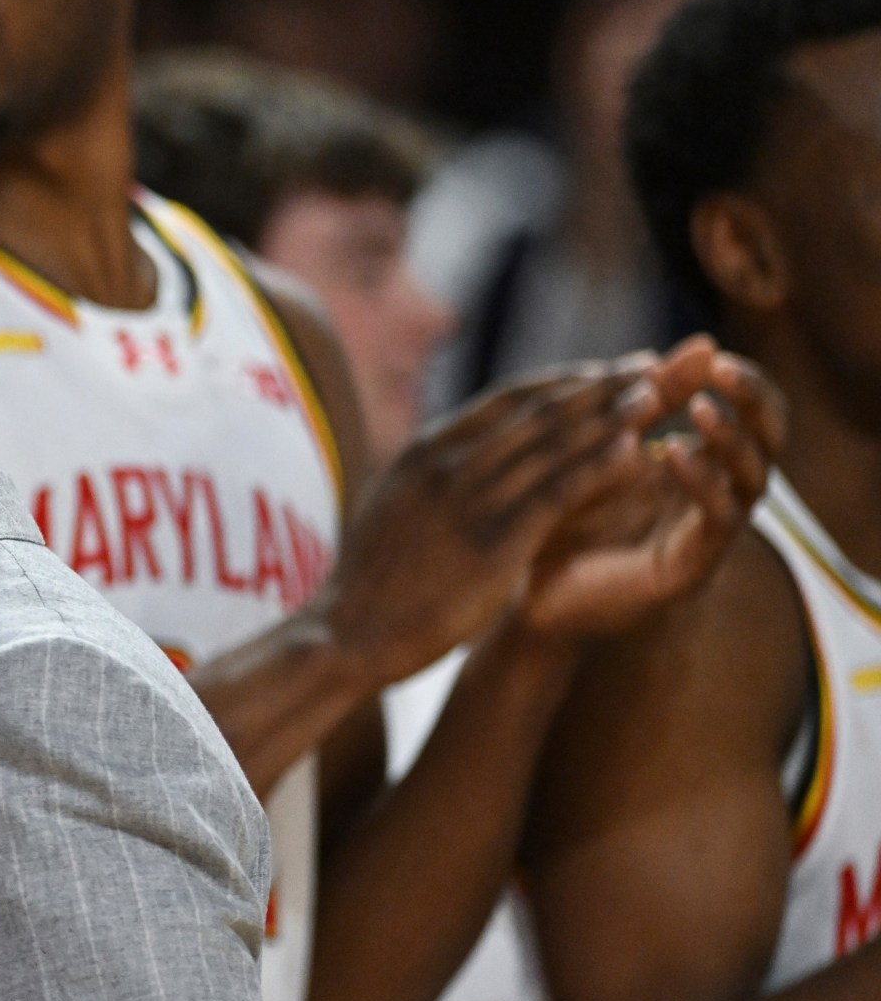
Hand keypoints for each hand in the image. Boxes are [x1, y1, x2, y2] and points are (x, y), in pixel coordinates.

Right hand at [319, 350, 685, 686]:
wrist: (345, 634)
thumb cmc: (371, 581)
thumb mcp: (394, 507)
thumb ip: (431, 478)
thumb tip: (461, 458)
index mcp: (423, 452)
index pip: (505, 399)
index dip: (562, 381)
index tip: (604, 371)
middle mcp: (446, 465)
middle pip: (536, 411)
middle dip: (597, 385)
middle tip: (646, 366)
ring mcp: (468, 503)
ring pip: (552, 445)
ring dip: (609, 415)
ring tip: (654, 395)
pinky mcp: (492, 545)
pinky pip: (556, 495)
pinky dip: (599, 467)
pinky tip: (636, 449)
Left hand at [522, 345, 786, 636]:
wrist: (531, 595)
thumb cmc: (560, 520)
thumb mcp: (593, 454)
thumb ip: (626, 409)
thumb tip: (655, 351)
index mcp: (698, 463)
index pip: (750, 411)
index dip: (740, 380)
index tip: (709, 351)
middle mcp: (714, 494)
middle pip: (769, 438)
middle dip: (752, 400)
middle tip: (721, 372)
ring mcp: (707, 531)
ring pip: (754, 477)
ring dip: (730, 438)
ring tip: (698, 409)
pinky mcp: (692, 565)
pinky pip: (718, 519)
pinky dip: (701, 482)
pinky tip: (670, 453)